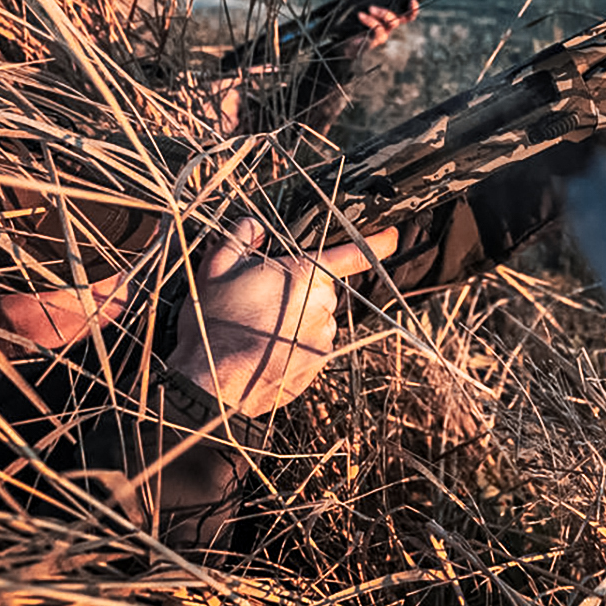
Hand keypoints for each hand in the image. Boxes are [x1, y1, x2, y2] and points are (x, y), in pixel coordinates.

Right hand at [169, 218, 397, 416]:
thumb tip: (257, 225)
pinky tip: (268, 349)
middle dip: (300, 292)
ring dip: (297, 320)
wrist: (212, 379)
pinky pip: (313, 346)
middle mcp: (322, 304)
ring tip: (262, 330)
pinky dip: (295, 345)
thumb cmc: (215, 321)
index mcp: (304, 274)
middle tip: (264, 302)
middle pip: (322, 289)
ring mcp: (323, 336)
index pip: (352, 254)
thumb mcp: (216, 266)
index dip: (377, 243)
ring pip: (318, 319)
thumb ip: (241, 236)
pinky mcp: (318, 363)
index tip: (393, 236)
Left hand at [349, 0, 419, 50]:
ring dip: (383, 13)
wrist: (341, 40)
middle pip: (401, 18)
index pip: (406, 14)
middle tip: (377, 5)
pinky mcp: (375, 40)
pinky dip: (371, 21)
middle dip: (397, 9)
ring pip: (391, 22)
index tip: (412, 0)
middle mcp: (387, 26)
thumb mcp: (351, 2)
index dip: (412, 9)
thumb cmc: (351, 22)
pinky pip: (378, 30)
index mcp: (387, 17)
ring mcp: (382, 33)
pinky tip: (362, 16)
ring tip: (369, 9)